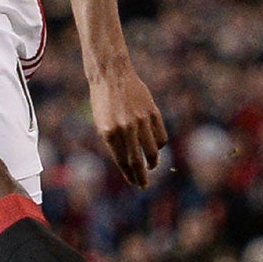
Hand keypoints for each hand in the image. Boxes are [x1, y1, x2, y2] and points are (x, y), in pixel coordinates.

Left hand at [89, 63, 167, 186]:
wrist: (111, 75)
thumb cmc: (103, 101)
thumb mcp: (102, 124)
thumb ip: (114, 143)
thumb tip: (128, 163)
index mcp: (109, 133)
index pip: (123, 162)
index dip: (130, 176)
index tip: (135, 184)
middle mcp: (126, 129)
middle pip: (138, 160)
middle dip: (141, 176)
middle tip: (143, 185)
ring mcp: (140, 120)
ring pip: (153, 150)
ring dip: (152, 162)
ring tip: (151, 166)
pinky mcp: (152, 112)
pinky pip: (160, 136)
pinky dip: (159, 145)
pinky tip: (155, 147)